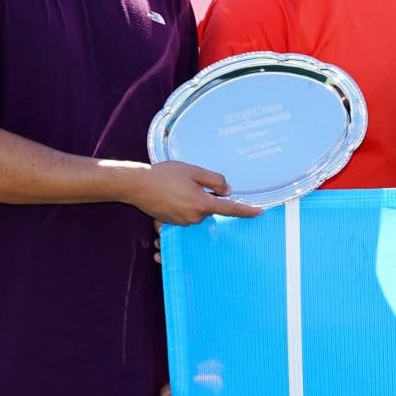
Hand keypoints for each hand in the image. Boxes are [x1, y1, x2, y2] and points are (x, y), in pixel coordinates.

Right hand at [128, 160, 259, 224]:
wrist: (136, 185)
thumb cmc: (164, 175)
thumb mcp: (194, 171)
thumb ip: (214, 180)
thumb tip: (227, 190)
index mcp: (202, 204)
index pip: (230, 209)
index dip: (246, 210)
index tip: (259, 212)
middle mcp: (194, 218)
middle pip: (211, 208)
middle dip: (206, 196)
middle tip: (188, 181)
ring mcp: (183, 223)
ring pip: (198, 211)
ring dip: (193, 200)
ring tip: (175, 187)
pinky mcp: (173, 223)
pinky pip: (185, 214)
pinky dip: (182, 204)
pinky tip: (170, 194)